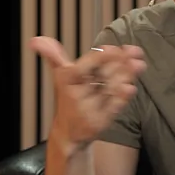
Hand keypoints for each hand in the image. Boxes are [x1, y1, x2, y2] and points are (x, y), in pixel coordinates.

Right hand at [29, 37, 146, 150]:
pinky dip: (123, 98)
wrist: (68, 133)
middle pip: (103, 75)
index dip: (102, 56)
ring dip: (127, 76)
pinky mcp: (99, 122)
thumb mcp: (60, 76)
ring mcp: (88, 110)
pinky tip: (131, 88)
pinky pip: (113, 108)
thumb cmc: (68, 99)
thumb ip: (53, 56)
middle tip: (136, 52)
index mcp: (67, 80)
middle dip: (121, 63)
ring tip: (139, 65)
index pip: (86, 64)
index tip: (115, 48)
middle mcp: (76, 95)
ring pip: (110, 90)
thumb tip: (35, 40)